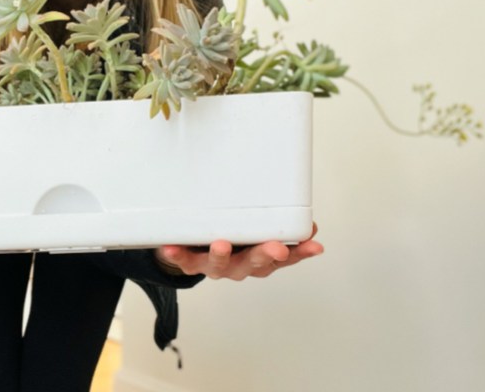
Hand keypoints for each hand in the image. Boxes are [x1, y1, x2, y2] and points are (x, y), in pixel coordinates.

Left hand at [155, 223, 323, 280]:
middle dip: (266, 255)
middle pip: (256, 263)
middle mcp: (240, 265)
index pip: (286, 258)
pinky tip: (170, 248)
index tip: (313, 245)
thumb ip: (274, 221)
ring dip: (223, 256)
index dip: (300, 253)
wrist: (191, 251)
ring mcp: (216, 266)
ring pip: (221, 265)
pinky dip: (178, 255)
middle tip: (278, 248)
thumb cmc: (229, 235)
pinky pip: (184, 260)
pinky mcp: (190, 262)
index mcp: (259, 257)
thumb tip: (306, 217)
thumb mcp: (253, 229)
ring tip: (222, 245)